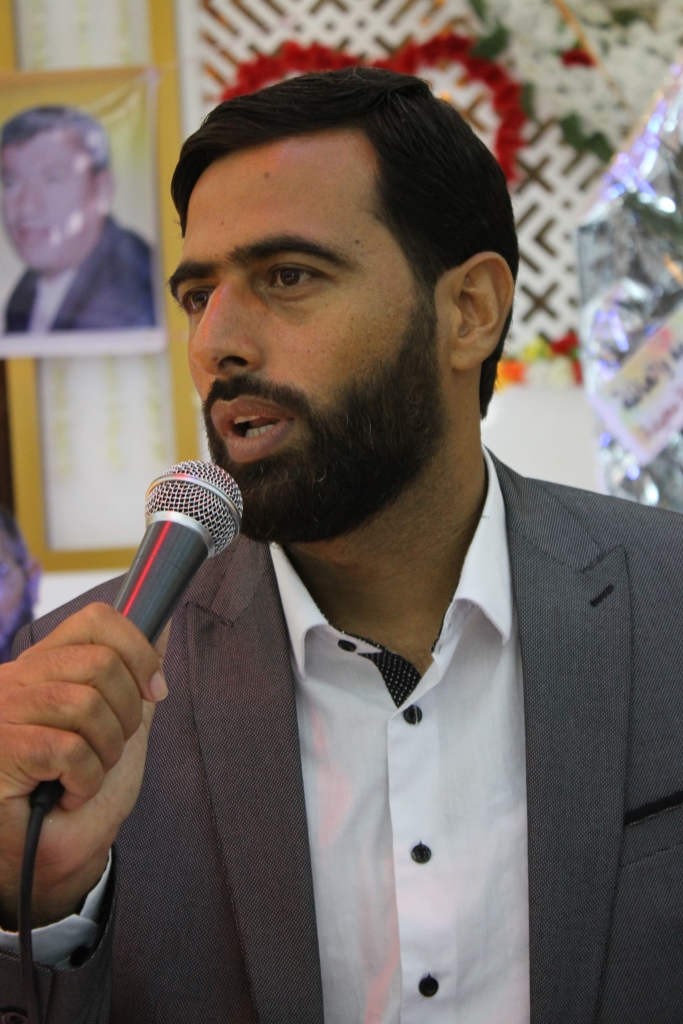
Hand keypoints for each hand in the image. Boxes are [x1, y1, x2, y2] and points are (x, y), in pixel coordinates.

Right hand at [0, 602, 168, 928]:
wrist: (49, 860)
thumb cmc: (79, 793)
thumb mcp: (120, 725)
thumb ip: (137, 675)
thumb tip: (165, 621)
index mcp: (44, 665)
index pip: (96, 621)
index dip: (138, 652)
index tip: (155, 692)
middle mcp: (16, 679)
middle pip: (100, 662)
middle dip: (126, 715)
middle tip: (109, 750)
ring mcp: (2, 713)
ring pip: (86, 704)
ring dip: (104, 752)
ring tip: (86, 775)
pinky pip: (68, 748)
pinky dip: (83, 780)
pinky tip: (66, 793)